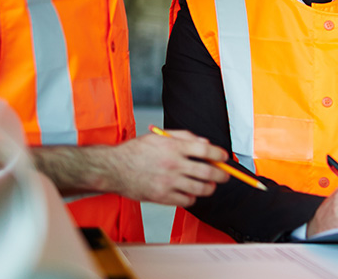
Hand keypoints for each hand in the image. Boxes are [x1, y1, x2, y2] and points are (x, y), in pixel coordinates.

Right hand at [109, 130, 228, 206]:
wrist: (112, 169)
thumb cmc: (135, 151)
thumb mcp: (159, 136)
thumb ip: (184, 137)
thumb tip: (205, 144)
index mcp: (174, 147)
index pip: (206, 151)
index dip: (220, 155)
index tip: (224, 158)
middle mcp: (173, 165)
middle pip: (208, 172)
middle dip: (222, 175)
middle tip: (225, 175)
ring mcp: (168, 182)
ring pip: (200, 189)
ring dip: (209, 187)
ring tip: (209, 185)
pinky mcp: (162, 197)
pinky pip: (187, 200)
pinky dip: (193, 197)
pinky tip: (190, 192)